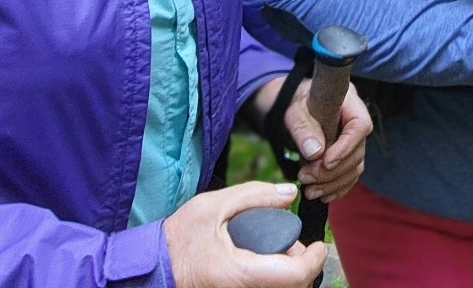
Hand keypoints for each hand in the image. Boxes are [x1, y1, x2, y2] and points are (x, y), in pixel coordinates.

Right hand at [164, 181, 327, 287]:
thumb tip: (289, 193)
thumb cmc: (178, 239)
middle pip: (293, 287)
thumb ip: (254, 195)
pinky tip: (263, 264)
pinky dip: (274, 279)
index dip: (314, 259)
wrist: (153, 269)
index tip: (318, 245)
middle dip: (300, 265)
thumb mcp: (213, 206)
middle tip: (288, 244)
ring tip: (273, 252)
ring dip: (288, 274)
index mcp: (240, 273)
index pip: (295, 276)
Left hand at [295, 82, 371, 201]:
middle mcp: (359, 125)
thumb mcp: (296, 111)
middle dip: (332, 171)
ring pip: (355, 169)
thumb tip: (315, 152)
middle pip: (357, 153)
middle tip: (304, 177)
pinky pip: (351, 177)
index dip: (346, 147)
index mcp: (351, 104)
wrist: (302, 108)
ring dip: (333, 184)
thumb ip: (304, 128)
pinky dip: (338, 189)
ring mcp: (356, 143)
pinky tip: (322, 196)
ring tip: (309, 191)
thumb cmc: (300, 104)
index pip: (359, 126)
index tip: (325, 162)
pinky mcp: (350, 157)